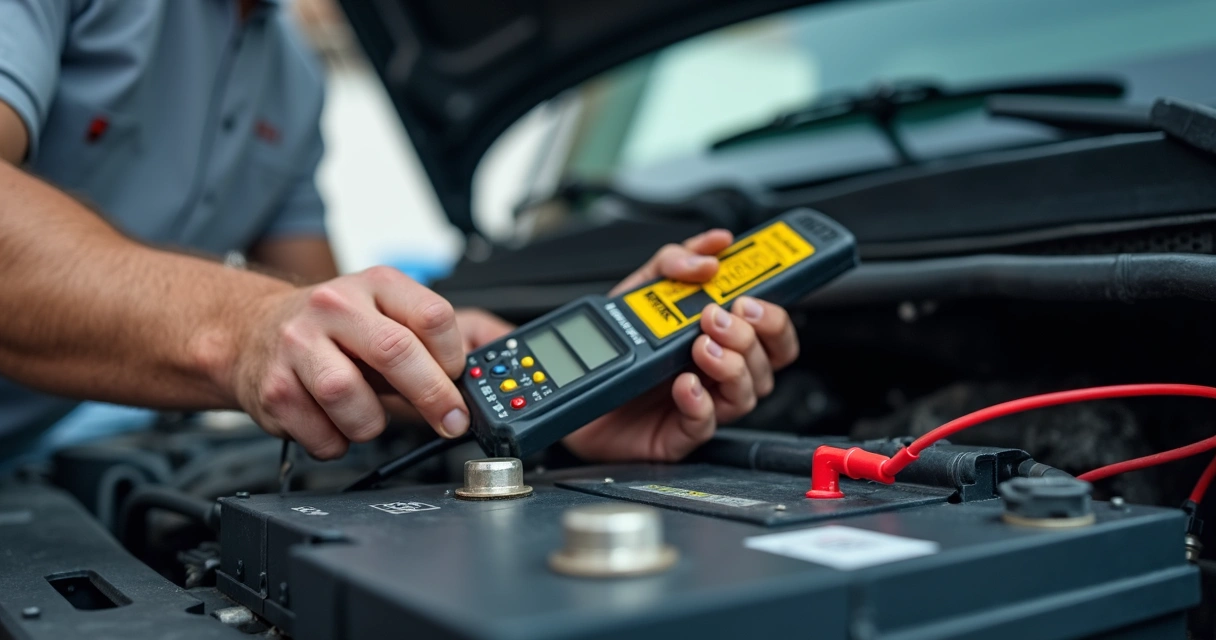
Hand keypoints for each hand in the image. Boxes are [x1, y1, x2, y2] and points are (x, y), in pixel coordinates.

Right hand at [232, 267, 470, 458]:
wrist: (253, 331)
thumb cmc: (332, 330)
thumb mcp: (383, 315)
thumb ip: (424, 342)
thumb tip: (473, 384)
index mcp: (375, 285)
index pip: (432, 316)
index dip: (453, 357)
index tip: (457, 380)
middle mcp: (334, 307)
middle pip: (395, 352)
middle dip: (433, 397)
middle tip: (449, 421)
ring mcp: (298, 344)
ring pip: (350, 397)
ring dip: (370, 423)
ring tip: (366, 415)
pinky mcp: (273, 388)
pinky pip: (321, 435)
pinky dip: (337, 442)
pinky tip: (333, 422)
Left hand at [563, 230, 800, 461]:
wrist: (570, 387)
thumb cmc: (614, 344)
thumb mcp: (639, 291)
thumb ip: (673, 262)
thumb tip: (710, 251)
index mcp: (719, 339)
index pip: (769, 333)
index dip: (773, 318)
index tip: (752, 298)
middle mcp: (716, 372)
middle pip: (767, 362)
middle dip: (754, 337)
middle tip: (721, 317)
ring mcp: (702, 403)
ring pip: (746, 393)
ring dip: (731, 365)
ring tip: (700, 347)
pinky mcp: (679, 434)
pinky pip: (705, 424)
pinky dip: (699, 402)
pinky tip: (682, 385)